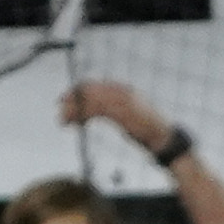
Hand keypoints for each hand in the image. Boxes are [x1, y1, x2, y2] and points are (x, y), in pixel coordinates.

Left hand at [60, 79, 175, 152]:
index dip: (78, 90)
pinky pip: (94, 111)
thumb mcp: (129, 116)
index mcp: (124, 89)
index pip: (95, 84)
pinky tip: (75, 125)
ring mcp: (121, 102)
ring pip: (89, 100)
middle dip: (72, 98)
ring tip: (62, 120)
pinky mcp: (120, 114)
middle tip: (59, 107)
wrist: (164, 139)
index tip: (66, 99)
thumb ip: (115, 109)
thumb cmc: (147, 131)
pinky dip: (81, 117)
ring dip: (73, 110)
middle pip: (89, 89)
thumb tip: (99, 110)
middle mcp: (121, 92)